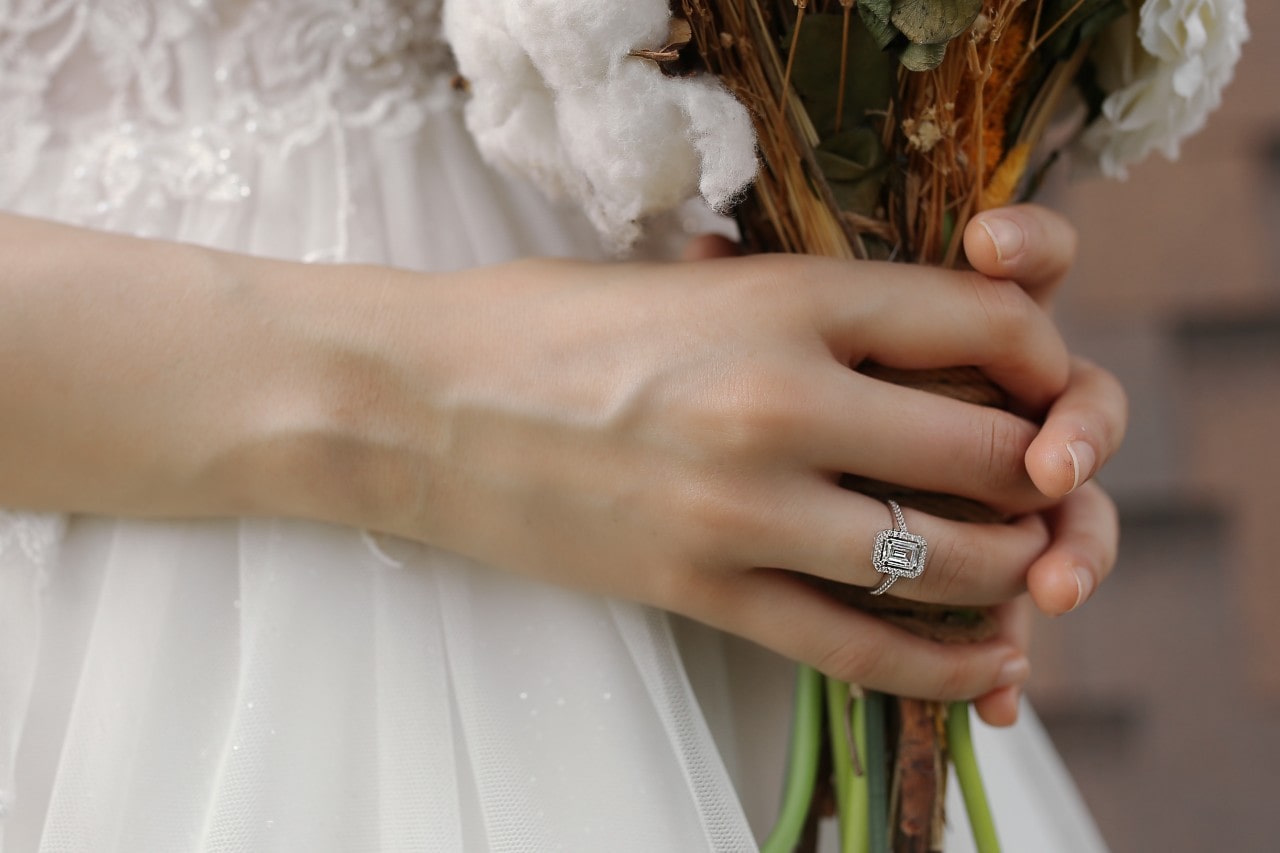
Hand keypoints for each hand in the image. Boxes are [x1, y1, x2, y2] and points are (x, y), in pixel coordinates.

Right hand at [295, 208, 1113, 710]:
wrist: (413, 400)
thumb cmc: (541, 324)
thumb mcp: (689, 282)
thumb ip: (805, 311)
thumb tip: (909, 348)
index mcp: (782, 299)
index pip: (984, 327)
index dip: (1044, 363)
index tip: (1043, 390)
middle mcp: (779, 399)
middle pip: (989, 455)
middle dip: (1042, 480)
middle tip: (1044, 490)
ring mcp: (740, 506)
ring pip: (943, 561)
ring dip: (1009, 572)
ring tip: (1020, 572)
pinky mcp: (699, 589)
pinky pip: (855, 645)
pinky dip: (937, 666)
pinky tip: (980, 665)